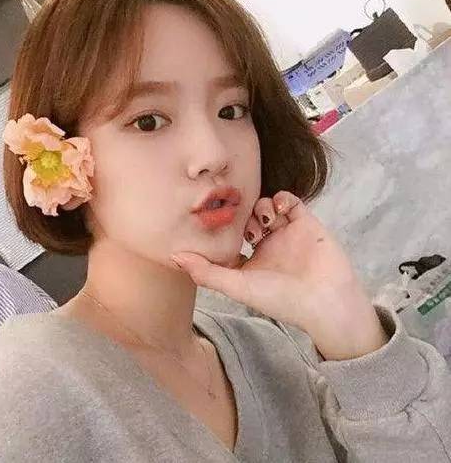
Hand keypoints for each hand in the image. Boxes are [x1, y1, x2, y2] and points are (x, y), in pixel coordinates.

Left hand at [171, 191, 388, 359]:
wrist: (326, 300)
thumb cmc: (280, 299)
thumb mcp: (237, 286)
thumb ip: (205, 272)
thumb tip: (174, 257)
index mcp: (249, 263)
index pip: (228, 241)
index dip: (218, 230)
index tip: (206, 221)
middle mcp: (266, 247)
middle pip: (245, 219)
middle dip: (239, 214)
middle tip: (235, 215)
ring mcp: (285, 234)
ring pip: (265, 207)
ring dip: (259, 208)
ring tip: (262, 223)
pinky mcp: (305, 223)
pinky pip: (289, 201)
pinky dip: (281, 199)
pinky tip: (278, 210)